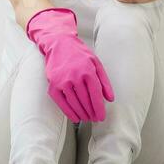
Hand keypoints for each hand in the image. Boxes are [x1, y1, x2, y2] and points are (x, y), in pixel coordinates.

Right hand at [25, 8, 113, 122]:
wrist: (59, 44)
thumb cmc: (79, 54)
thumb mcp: (96, 62)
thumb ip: (104, 81)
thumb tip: (110, 99)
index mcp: (87, 70)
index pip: (95, 94)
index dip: (99, 108)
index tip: (102, 117)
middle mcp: (75, 76)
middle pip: (85, 101)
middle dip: (92, 113)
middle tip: (95, 119)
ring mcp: (62, 81)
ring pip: (74, 103)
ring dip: (82, 114)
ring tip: (87, 119)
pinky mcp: (53, 85)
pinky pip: (62, 103)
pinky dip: (69, 112)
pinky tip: (75, 118)